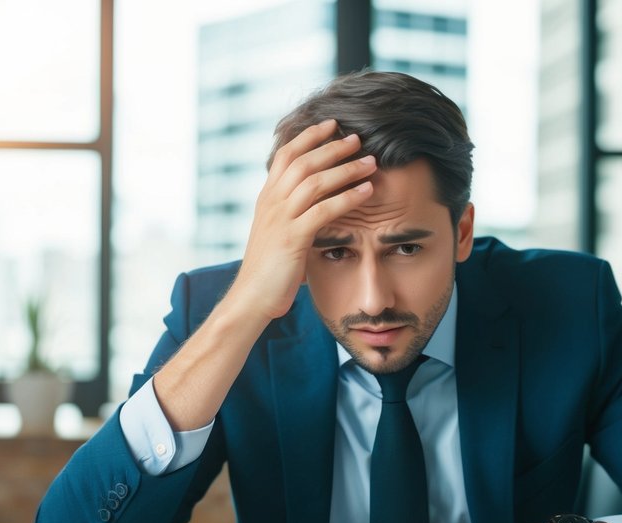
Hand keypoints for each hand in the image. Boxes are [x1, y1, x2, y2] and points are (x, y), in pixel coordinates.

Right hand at [227, 119, 377, 320]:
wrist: (250, 298)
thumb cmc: (269, 270)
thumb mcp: (277, 233)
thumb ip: (292, 213)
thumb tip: (314, 202)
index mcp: (267, 198)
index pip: (285, 155)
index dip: (308, 137)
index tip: (330, 125)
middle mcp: (271, 203)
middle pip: (303, 162)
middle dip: (332, 147)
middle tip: (357, 138)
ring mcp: (280, 219)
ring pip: (315, 181)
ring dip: (346, 168)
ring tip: (371, 161)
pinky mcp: (292, 238)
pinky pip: (324, 210)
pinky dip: (348, 198)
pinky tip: (367, 191)